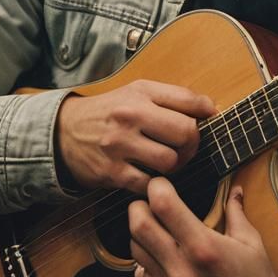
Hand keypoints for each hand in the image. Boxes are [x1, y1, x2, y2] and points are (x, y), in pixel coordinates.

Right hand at [55, 81, 215, 192]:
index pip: (189, 100)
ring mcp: (120, 145)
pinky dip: (154, 183)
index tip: (206, 121)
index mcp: (141, 92)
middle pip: (185, 132)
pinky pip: (148, 183)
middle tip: (184, 147)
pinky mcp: (111, 172)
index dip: (205, 114)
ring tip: (166, 161)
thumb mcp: (138, 93)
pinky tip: (148, 174)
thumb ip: (175, 97)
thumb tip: (212, 108)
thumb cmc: (111, 111)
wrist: (65, 131)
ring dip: (174, 166)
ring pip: (170, 161)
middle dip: (192, 144)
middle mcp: (130, 115)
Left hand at [130, 180, 277, 276]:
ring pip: (135, 250)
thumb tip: (234, 188)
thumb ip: (236, 210)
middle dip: (138, 206)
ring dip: (140, 233)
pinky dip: (144, 262)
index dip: (157, 187)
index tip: (160, 183)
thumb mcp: (250, 240)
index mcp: (204, 247)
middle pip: (139, 226)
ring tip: (154, 227)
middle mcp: (182, 270)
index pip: (164, 206)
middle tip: (147, 201)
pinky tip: (159, 256)